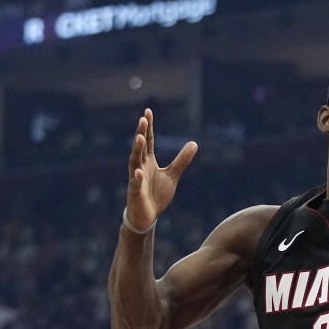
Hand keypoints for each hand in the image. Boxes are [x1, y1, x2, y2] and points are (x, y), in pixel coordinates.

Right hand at [125, 108, 197, 231]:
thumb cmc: (156, 194)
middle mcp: (140, 167)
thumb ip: (182, 160)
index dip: (148, 127)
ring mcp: (136, 180)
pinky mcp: (135, 194)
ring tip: (139, 138)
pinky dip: (137, 179)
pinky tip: (139, 172)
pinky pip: (135, 185)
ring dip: (136, 150)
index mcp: (148, 162)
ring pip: (134, 162)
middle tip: (142, 119)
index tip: (147, 112)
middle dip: (141, 133)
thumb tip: (194, 143)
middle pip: (140, 148)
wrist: (147, 216)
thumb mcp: (172, 175)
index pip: (148, 141)